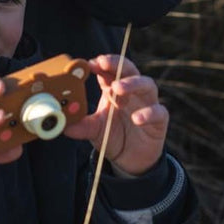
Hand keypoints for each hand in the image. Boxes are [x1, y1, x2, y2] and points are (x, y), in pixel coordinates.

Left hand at [64, 55, 167, 175]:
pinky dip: (149, 113)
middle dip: (117, 64)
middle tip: (104, 64)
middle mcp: (132, 91)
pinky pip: (159, 111)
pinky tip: (136, 119)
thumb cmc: (111, 136)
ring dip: (132, 83)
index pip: (109, 69)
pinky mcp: (159, 120)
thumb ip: (81, 126)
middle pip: (129, 69)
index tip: (90, 63)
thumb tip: (64, 125)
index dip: (102, 63)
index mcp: (113, 88)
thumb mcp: (94, 130)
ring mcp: (147, 103)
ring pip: (147, 84)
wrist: (130, 160)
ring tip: (118, 89)